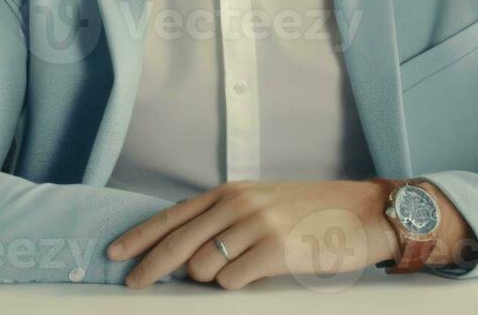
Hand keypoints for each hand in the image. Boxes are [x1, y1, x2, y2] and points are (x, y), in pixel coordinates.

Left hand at [108, 180, 397, 289]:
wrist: (362, 213)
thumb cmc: (310, 212)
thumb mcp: (261, 204)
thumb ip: (223, 221)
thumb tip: (184, 254)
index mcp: (230, 192)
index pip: (173, 215)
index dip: (140, 236)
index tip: (115, 253)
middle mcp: (238, 204)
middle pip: (177, 243)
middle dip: (150, 267)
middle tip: (133, 284)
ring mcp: (255, 225)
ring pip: (203, 267)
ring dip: (208, 279)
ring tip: (236, 272)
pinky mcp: (274, 250)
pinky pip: (232, 281)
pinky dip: (236, 285)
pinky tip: (256, 276)